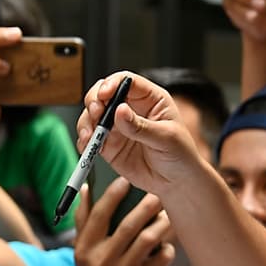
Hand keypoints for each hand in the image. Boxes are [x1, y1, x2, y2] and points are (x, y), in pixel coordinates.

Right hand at [75, 72, 199, 196]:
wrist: (176, 183)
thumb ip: (141, 126)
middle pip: (103, 94)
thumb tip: (120, 111)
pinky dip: (85, 141)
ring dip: (86, 122)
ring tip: (90, 135)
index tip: (104, 94)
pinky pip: (91, 139)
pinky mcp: (110, 146)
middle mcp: (131, 109)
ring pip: (93, 115)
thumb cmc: (180, 156)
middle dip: (94, 101)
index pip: (126, 81)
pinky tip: (88, 145)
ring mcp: (118, 127)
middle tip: (95, 114)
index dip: (112, 84)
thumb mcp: (165, 138)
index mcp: (149, 99)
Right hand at [75, 179, 174, 265]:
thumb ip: (84, 220)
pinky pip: (161, 258)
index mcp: (84, 250)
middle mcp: (101, 262)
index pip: (98, 216)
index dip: (112, 195)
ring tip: (167, 215)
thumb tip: (86, 187)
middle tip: (158, 193)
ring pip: (148, 239)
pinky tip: (167, 245)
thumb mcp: (85, 252)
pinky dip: (167, 248)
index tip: (126, 180)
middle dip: (146, 205)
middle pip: (128, 225)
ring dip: (161, 224)